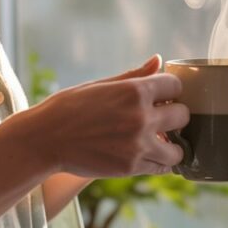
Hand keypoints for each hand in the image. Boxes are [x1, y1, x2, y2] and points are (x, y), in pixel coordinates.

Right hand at [31, 55, 189, 177]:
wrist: (44, 140)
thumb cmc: (69, 108)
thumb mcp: (101, 86)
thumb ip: (134, 76)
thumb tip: (158, 60)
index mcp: (134, 91)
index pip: (175, 86)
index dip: (171, 90)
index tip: (164, 96)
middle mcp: (141, 117)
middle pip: (183, 116)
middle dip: (175, 117)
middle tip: (163, 120)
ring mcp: (138, 144)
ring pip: (178, 150)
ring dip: (172, 146)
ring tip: (160, 143)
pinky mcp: (131, 167)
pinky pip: (161, 167)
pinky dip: (159, 162)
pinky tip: (150, 155)